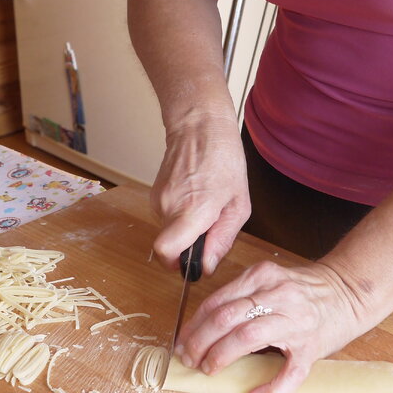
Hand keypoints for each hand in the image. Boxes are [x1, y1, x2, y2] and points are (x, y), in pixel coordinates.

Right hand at [151, 111, 249, 274]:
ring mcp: (157, 200)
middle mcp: (168, 207)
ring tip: (206, 205)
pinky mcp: (154, 195)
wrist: (199, 126)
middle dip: (190, 245)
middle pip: (170, 246)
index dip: (178, 264)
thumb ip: (223, 240)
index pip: (166, 251)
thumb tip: (208, 266)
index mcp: (192, 210)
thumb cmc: (224, 159)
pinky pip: (166, 218)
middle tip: (211, 225)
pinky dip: (180, 216)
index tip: (193, 261)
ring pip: (169, 232)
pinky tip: (195, 197)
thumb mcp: (238, 204)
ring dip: (187, 229)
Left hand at [176, 260, 371, 392]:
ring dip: (220, 357)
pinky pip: (288, 373)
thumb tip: (203, 328)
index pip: (216, 302)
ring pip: (246, 338)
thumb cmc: (304, 292)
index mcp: (262, 277)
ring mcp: (296, 321)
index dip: (193, 326)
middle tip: (189, 359)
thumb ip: (241, 297)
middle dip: (200, 342)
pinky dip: (269, 390)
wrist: (349, 293)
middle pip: (225, 318)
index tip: (182, 341)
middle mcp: (277, 295)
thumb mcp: (269, 282)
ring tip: (209, 370)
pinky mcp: (312, 347)